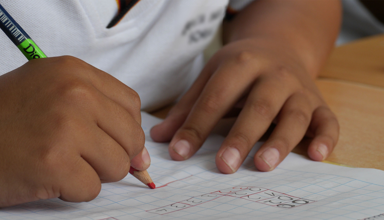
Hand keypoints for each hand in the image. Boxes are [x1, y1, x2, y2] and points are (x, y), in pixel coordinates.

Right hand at [0, 56, 148, 206]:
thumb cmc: (11, 119)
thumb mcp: (55, 96)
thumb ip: (103, 116)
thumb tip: (143, 157)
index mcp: (75, 72)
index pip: (131, 105)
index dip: (126, 129)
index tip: (112, 141)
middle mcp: (74, 93)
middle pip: (132, 137)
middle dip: (113, 155)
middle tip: (82, 155)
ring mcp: (65, 127)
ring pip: (118, 165)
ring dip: (94, 173)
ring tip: (63, 163)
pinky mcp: (54, 163)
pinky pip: (92, 188)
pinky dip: (73, 190)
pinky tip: (49, 176)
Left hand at [151, 39, 338, 172]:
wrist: (279, 45)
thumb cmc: (240, 67)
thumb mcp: (211, 76)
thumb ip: (188, 107)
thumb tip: (161, 138)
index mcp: (241, 64)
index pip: (216, 98)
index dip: (196, 127)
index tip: (179, 153)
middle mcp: (274, 74)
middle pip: (258, 106)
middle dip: (241, 137)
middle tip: (224, 166)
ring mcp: (299, 88)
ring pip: (294, 115)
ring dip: (280, 141)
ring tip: (262, 165)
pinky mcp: (319, 102)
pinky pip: (328, 120)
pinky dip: (326, 138)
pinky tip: (316, 156)